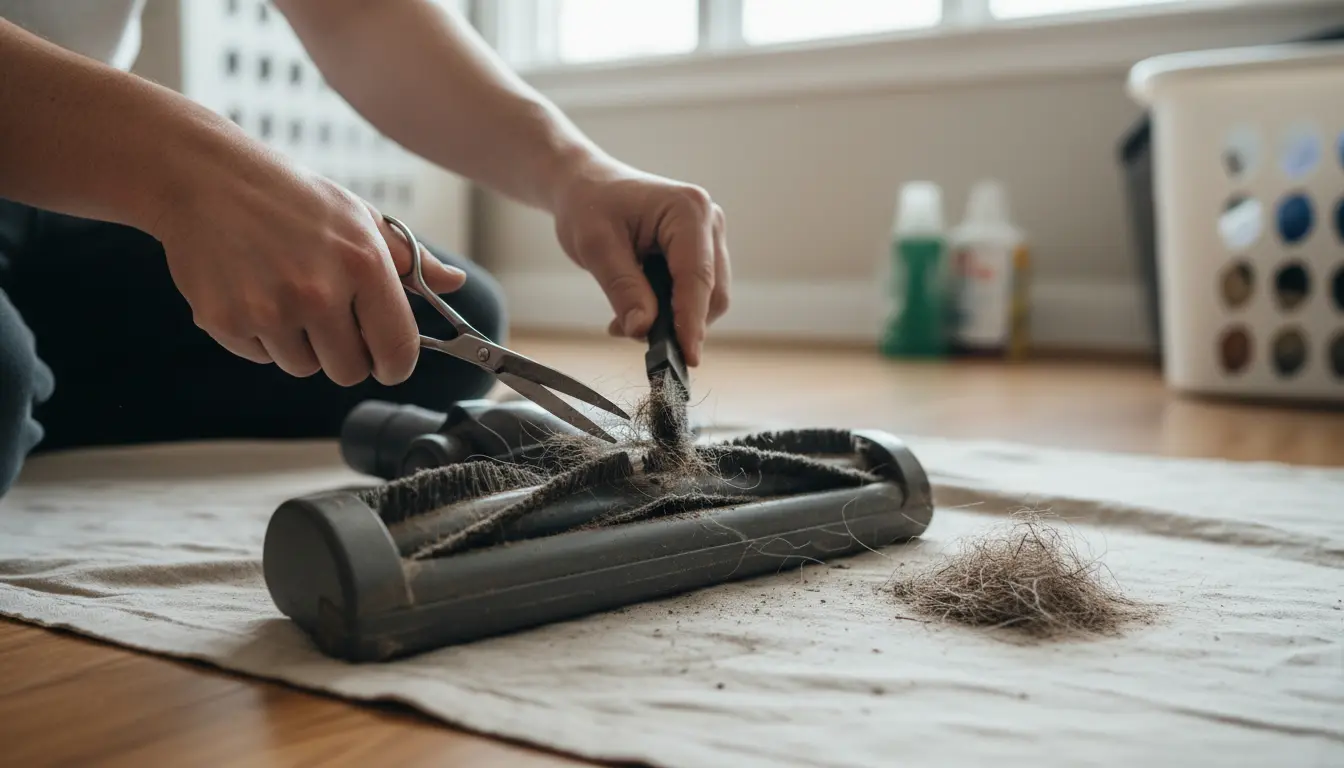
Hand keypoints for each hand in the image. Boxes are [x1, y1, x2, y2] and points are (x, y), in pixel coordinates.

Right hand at [154, 157, 464, 385]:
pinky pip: (261, 357)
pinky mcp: (225, 321)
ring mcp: (269, 309)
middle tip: (328, 316)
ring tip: (284, 292)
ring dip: (300, 343)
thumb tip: (454, 283)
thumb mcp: (359, 217)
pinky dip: (260, 336)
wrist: (205, 177)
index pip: (397, 349)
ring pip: (303, 367)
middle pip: (349, 370)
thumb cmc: (291, 197)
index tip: (389, 362)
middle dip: (345, 353)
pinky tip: (253, 290)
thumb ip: (410, 259)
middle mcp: (318, 291)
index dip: (396, 364)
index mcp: (363, 264)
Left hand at [550, 156, 729, 366]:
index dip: (692, 322)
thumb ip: (622, 289)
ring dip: (672, 320)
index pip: (698, 277)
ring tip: (626, 320)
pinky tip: (638, 310)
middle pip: (712, 293)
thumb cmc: (589, 205)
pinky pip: (696, 293)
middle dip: (679, 323)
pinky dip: (671, 311)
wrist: (586, 185)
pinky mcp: (701, 251)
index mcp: (688, 211)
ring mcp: (709, 236)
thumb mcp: (595, 247)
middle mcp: (709, 221)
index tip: (687, 358)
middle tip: (629, 333)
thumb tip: (643, 330)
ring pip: (707, 298)